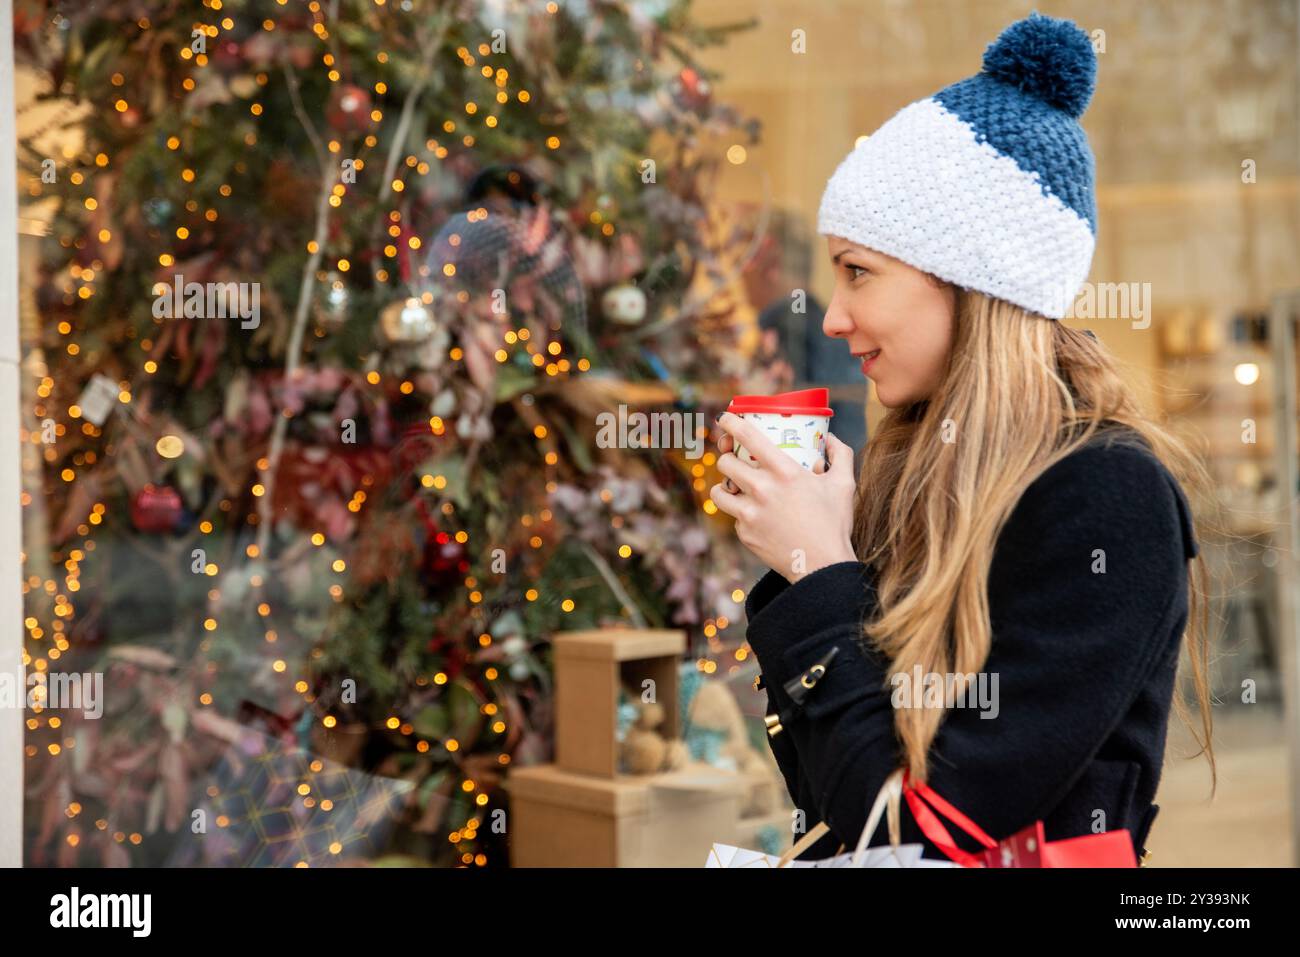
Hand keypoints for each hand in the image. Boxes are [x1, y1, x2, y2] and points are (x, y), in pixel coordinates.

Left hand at [711, 412, 858, 582]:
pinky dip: (740, 513)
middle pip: (725, 462)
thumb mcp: (844, 484)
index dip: (731, 422)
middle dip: (727, 457)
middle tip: (734, 459)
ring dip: (724, 485)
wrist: (822, 566)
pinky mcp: (744, 533)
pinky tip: (754, 514)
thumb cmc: (835, 524)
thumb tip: (829, 438)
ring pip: (718, 490)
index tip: (725, 418)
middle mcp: (762, 489)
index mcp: (784, 471)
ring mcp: (749, 513)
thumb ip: (840, 454)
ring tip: (733, 486)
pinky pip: (733, 516)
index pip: (747, 436)